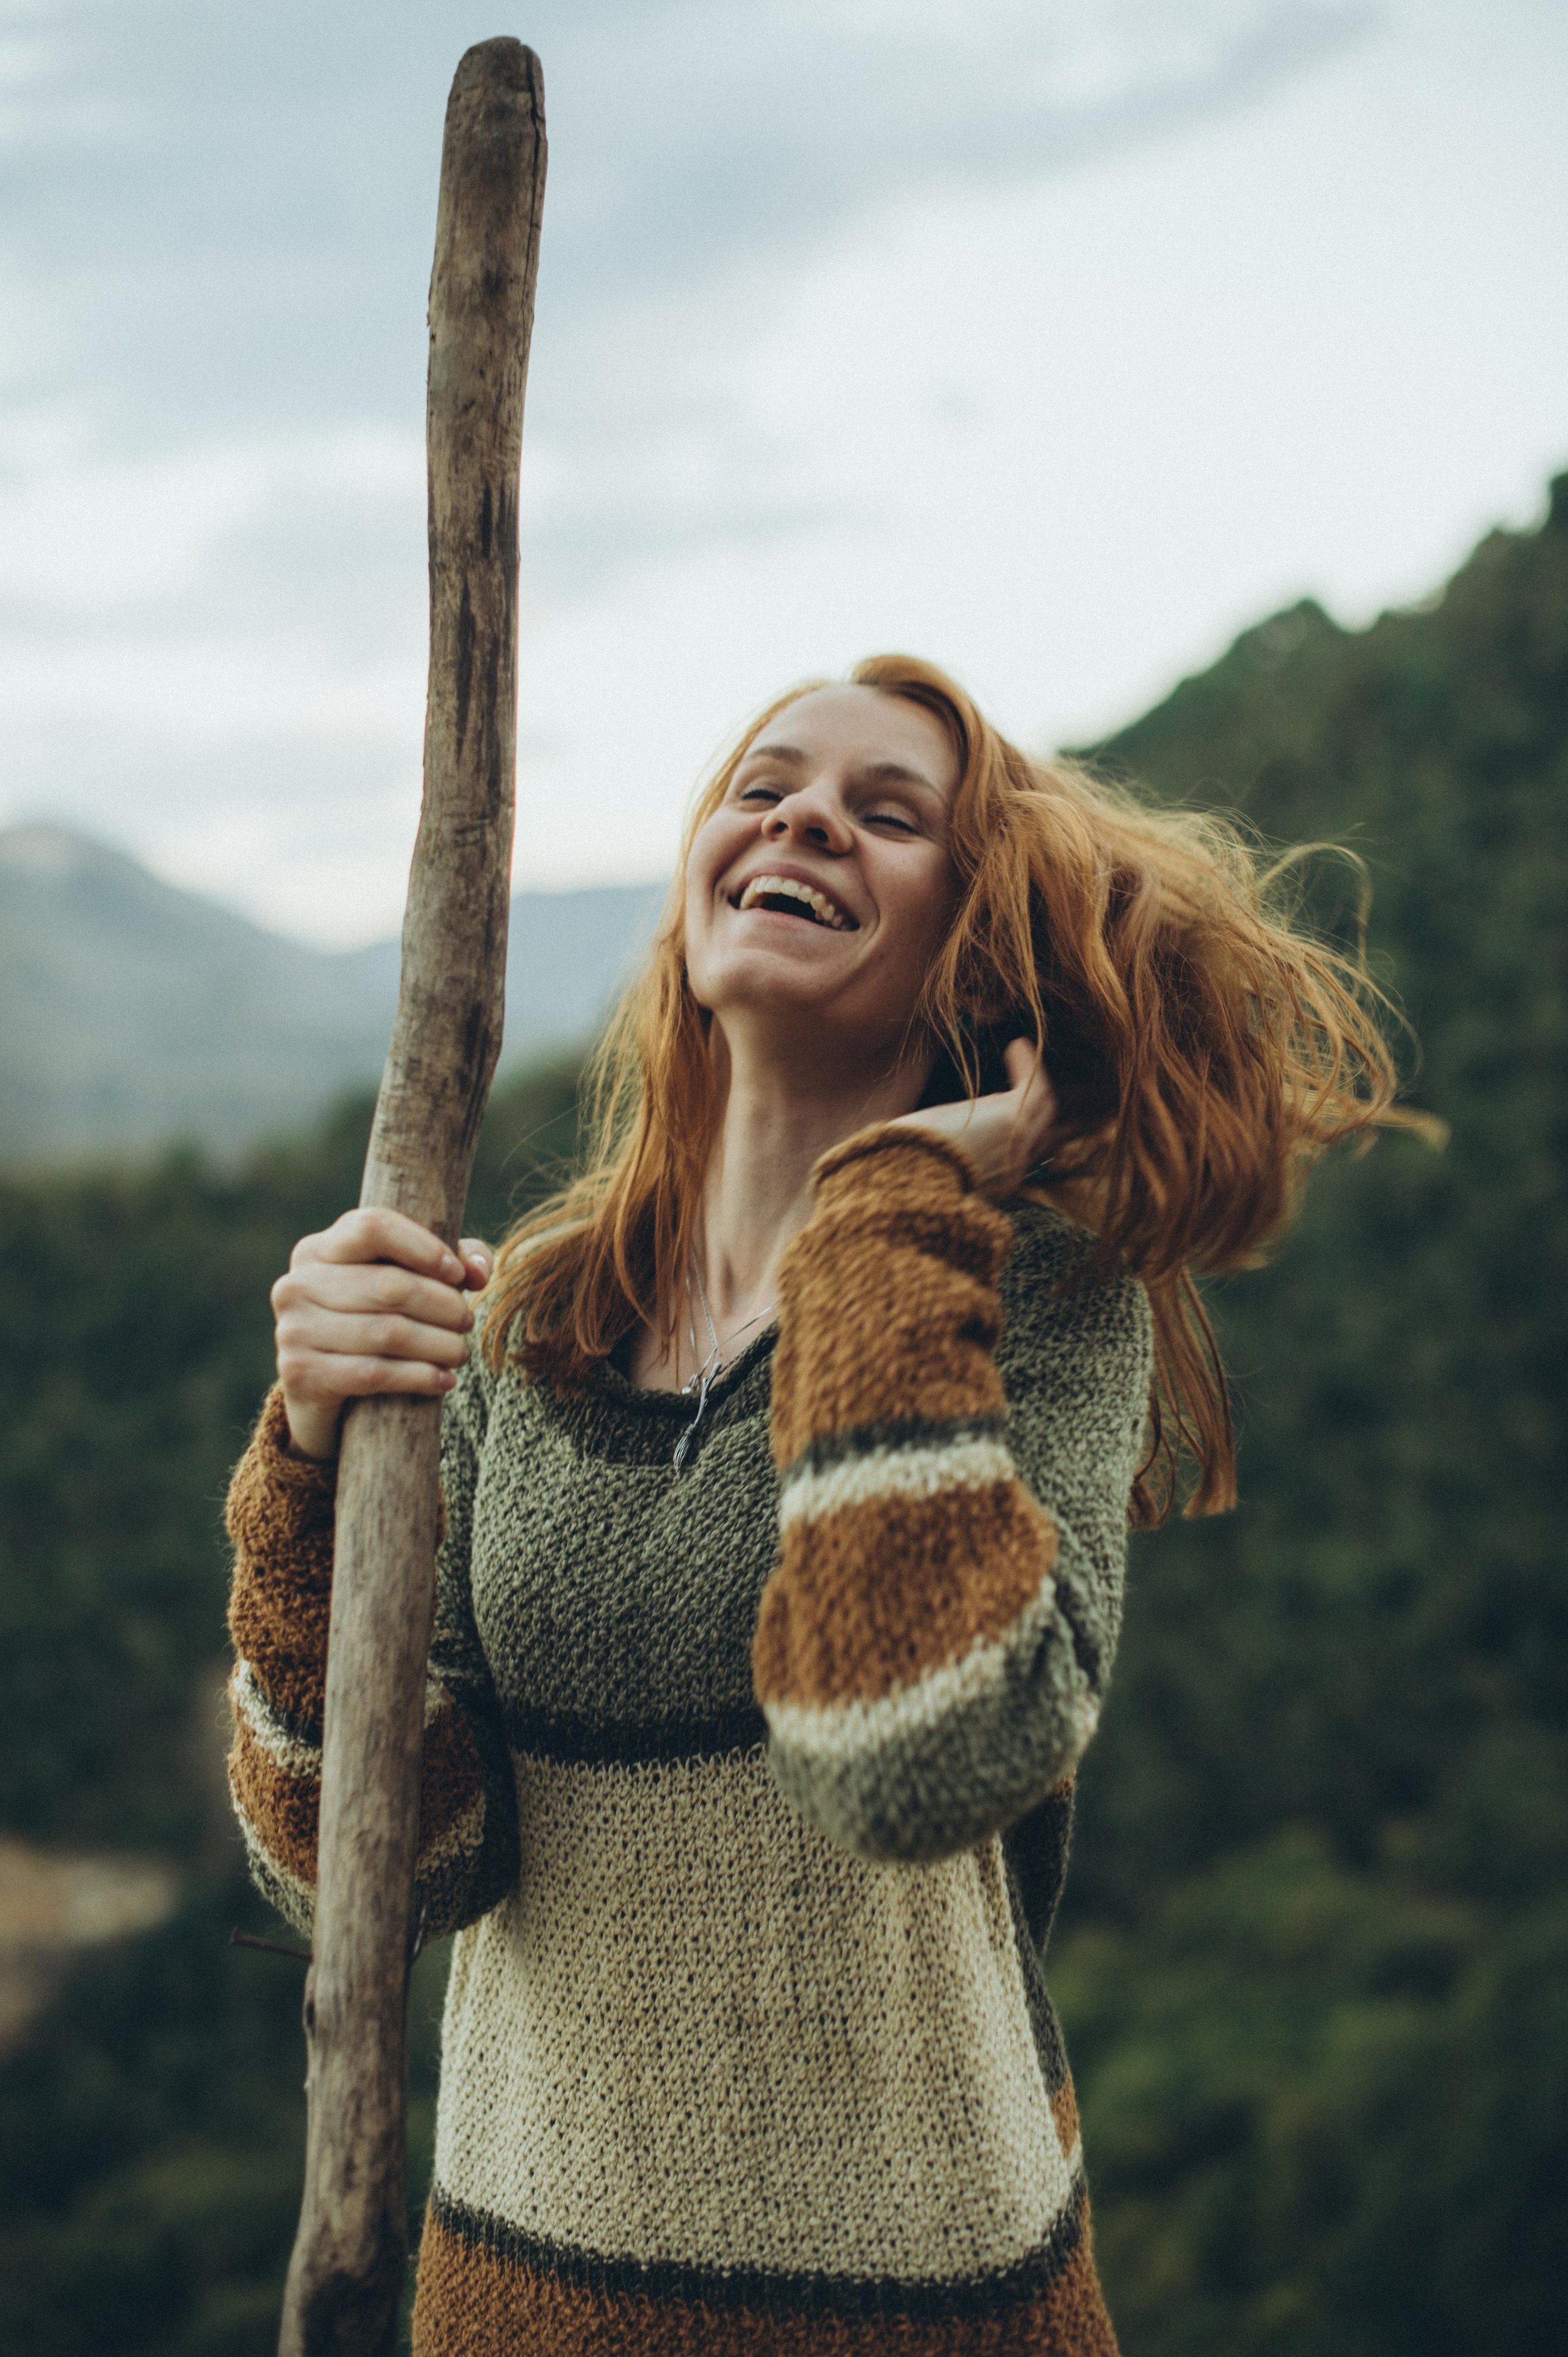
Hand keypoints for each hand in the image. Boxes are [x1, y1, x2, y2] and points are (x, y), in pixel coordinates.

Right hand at [270, 1209, 495, 1461]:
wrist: (321, 1388)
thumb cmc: (372, 1320)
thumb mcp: (404, 1282)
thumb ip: (449, 1261)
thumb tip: (478, 1270)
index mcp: (319, 1249)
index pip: (373, 1227)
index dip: (424, 1247)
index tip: (458, 1274)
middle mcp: (297, 1283)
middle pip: (390, 1285)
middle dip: (443, 1306)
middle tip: (467, 1321)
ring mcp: (293, 1329)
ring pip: (387, 1333)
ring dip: (439, 1345)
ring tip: (461, 1352)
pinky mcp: (299, 1373)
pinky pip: (374, 1373)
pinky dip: (419, 1377)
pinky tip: (445, 1380)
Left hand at [888, 1038, 1057, 1198]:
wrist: (902, 1182)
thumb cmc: (904, 1172)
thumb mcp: (930, 1164)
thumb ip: (944, 1154)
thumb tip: (932, 1134)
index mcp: (991, 1187)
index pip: (1018, 1155)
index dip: (1017, 1128)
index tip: (1000, 1102)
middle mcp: (1011, 1172)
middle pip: (1040, 1133)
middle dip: (1035, 1104)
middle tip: (1026, 1076)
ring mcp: (1016, 1150)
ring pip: (1041, 1110)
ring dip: (1032, 1077)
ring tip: (1018, 1049)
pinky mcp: (1013, 1124)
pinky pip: (1034, 1090)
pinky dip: (1027, 1066)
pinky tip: (1016, 1045)